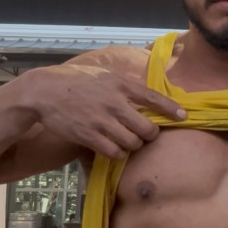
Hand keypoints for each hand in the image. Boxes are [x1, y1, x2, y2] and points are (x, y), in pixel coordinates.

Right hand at [24, 63, 185, 158]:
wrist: (44, 91)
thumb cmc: (75, 80)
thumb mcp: (103, 74)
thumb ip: (124, 85)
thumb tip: (147, 93)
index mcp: (119, 84)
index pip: (153, 97)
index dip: (171, 109)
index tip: (184, 117)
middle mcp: (114, 102)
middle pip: (147, 128)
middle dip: (150, 134)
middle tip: (146, 134)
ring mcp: (101, 120)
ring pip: (133, 142)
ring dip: (134, 145)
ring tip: (129, 141)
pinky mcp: (88, 135)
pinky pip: (114, 152)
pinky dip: (119, 153)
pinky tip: (115, 148)